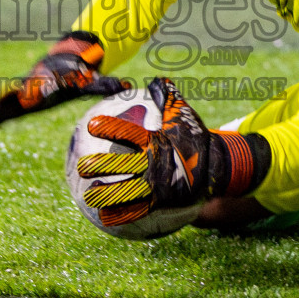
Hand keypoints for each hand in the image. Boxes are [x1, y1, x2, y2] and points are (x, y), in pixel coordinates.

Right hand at [0, 32, 128, 141]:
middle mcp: (24, 89)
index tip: (28, 97)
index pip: (36, 87)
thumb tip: (128, 86)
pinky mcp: (9, 105)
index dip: (32, 90)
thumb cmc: (73, 76)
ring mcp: (14, 96)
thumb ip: (105, 84)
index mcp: (43, 84)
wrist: (57, 64)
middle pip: (8, 95)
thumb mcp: (87, 82)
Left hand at [76, 78, 269, 227]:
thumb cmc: (195, 137)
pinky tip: (104, 217)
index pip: (129, 133)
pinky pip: (138, 210)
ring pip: (127, 191)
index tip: (92, 125)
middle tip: (81, 167)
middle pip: (123, 166)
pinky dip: (121, 214)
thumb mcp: (183, 115)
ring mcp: (158, 185)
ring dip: (106, 194)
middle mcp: (154, 163)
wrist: (217, 166)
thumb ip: (169, 97)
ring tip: (88, 194)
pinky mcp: (162, 202)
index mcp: (156, 141)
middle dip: (101, 167)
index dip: (110, 128)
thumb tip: (157, 80)